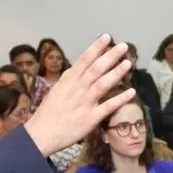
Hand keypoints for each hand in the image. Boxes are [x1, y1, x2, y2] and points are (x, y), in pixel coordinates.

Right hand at [25, 35, 134, 156]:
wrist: (41, 135)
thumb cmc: (48, 113)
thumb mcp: (56, 91)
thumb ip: (69, 80)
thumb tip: (77, 68)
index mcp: (68, 81)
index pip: (83, 60)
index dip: (96, 48)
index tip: (106, 37)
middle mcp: (76, 89)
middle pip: (95, 69)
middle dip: (110, 56)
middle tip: (123, 46)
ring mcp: (84, 103)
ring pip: (102, 85)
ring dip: (116, 73)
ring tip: (128, 63)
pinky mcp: (90, 118)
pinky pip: (108, 107)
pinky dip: (120, 99)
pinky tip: (131, 92)